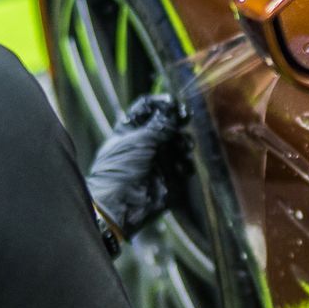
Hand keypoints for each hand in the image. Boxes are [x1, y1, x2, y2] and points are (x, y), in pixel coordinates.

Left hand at [86, 95, 184, 241]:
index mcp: (131, 129)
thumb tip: (174, 110)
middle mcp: (147, 142)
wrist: (122, 204)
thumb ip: (160, 124)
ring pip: (181, 142)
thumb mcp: (140, 140)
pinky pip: (186, 165)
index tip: (173, 103)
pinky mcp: (172, 177)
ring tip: (183, 147)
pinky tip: (181, 167)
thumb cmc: (122, 168)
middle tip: (185, 119)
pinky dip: (186, 164)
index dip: (161, 103)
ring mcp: (160, 159)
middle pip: (169, 124)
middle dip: (178, 121)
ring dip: (184, 142)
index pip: (148, 108)